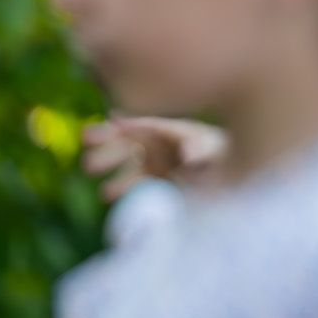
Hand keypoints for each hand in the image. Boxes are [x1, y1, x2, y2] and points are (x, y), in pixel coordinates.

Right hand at [81, 116, 225, 201]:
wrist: (230, 171)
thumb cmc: (221, 152)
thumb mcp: (215, 149)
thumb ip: (201, 150)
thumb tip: (187, 155)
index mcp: (171, 130)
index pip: (146, 125)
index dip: (129, 123)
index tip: (112, 121)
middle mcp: (158, 143)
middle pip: (128, 141)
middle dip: (107, 144)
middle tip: (87, 150)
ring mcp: (154, 161)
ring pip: (127, 163)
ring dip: (111, 169)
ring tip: (94, 177)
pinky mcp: (154, 178)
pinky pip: (134, 182)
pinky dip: (122, 188)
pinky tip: (108, 196)